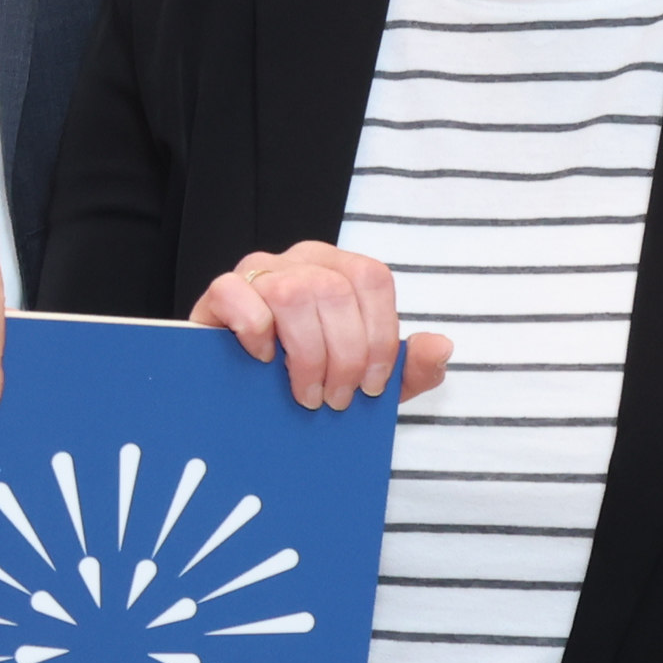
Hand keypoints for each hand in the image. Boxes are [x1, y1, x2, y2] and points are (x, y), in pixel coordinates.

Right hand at [188, 242, 451, 409]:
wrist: (244, 396)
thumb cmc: (307, 377)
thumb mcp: (365, 381)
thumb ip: (409, 368)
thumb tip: (442, 346)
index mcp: (340, 270)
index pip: (372, 279)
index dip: (379, 335)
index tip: (372, 386)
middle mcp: (301, 261)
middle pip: (334, 291)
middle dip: (343, 357)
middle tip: (336, 400)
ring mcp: (258, 271)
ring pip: (292, 294)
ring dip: (305, 354)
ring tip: (306, 393)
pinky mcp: (220, 292)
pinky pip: (237, 293)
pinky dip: (255, 331)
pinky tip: (262, 361)